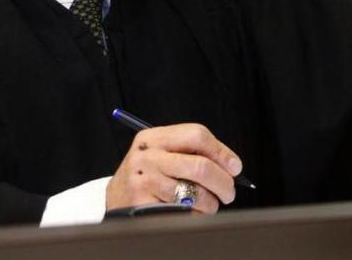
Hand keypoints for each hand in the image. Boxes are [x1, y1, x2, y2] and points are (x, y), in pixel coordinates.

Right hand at [106, 123, 242, 214]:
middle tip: (229, 192)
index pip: (197, 135)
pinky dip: (195, 216)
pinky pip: (183, 212)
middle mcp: (147, 155)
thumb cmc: (148, 174)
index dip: (221, 152)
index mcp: (154, 137)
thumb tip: (232, 166)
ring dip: (210, 203)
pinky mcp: (144, 204)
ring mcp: (144, 180)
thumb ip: (192, 152)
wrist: (116, 198)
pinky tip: (191, 212)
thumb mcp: (161, 153)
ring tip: (209, 204)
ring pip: (195, 193)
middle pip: (200, 166)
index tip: (235, 167)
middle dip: (223, 182)